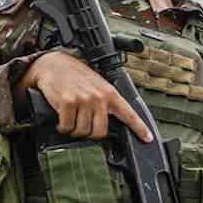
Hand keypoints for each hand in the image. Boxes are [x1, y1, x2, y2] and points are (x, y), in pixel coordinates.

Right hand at [18, 51, 152, 141]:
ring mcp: (84, 100)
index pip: (129, 113)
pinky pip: (68, 127)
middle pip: (100, 132)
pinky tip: (62, 121)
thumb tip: (110, 121)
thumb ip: (105, 101)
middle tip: (83, 126)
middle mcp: (99, 97)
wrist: (54, 64)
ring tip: (71, 120)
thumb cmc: (75, 76)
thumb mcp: (97, 85)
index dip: (140, 128)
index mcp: (110, 93)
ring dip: (74, 130)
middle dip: (90, 134)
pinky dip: (63, 127)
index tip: (147, 138)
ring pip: (83, 131)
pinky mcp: (68, 102)